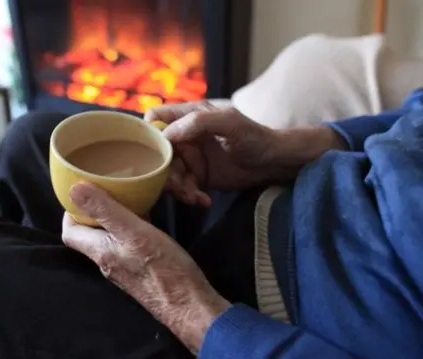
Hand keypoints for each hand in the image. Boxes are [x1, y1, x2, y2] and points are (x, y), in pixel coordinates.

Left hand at [62, 182, 229, 352]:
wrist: (188, 303)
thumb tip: (74, 189)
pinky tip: (145, 217)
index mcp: (99, 252)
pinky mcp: (140, 270)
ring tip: (124, 197)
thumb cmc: (162, 267)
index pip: (70, 232)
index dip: (70, 211)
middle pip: (89, 234)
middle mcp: (107, 262)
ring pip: (109, 238)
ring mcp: (124, 268)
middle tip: (105, 189)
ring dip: (113, 218)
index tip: (82, 191)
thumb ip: (105, 211)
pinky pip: (127, 244)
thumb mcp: (133, 232)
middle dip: (93, 210)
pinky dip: (130, 227)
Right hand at [145, 101, 345, 205]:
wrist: (273, 163)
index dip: (148, 133)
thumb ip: (198, 122)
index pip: (155, 118)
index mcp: (188, 116)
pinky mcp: (197, 177)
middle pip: (157, 152)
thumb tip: (166, 134)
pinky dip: (189, 196)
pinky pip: (182, 188)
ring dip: (178, 188)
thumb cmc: (255, 136)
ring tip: (195, 196)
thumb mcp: (228, 122)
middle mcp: (184, 136)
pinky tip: (203, 200)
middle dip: (164, 171)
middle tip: (179, 183)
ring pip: (167, 174)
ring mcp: (190, 158)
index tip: (153, 151)